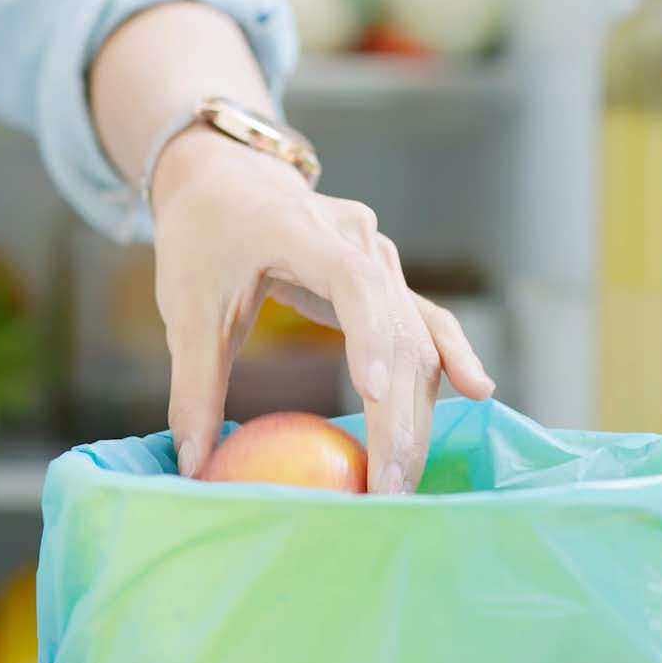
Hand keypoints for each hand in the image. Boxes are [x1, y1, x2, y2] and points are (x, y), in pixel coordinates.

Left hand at [151, 131, 493, 493]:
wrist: (226, 176)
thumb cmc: (202, 237)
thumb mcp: (185, 309)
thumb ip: (193, 385)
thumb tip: (192, 463)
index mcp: (302, 232)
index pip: (352, 281)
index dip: (368, 336)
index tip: (372, 394)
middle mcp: (356, 239)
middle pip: (396, 325)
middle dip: (397, 413)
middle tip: (387, 487)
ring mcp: (379, 255)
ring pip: (415, 333)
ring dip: (416, 408)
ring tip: (405, 478)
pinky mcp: (386, 276)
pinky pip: (425, 319)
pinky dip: (447, 358)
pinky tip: (476, 389)